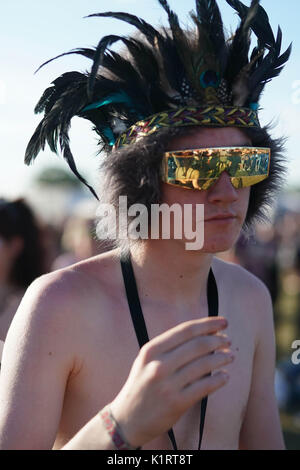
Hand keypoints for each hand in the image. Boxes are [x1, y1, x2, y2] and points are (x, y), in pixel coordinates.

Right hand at [109, 316, 232, 447]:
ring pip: (204, 365)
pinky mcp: (177, 403)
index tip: (224, 322)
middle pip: (198, 345)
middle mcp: (159, 365)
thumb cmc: (142, 385)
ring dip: (222, 358)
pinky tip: (225, 377)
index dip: (208, 324)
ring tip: (230, 357)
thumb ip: (170, 347)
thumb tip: (204, 333)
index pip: (185, 330)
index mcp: (151, 350)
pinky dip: (219, 380)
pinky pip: (205, 387)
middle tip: (228, 341)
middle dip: (218, 341)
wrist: (127, 419)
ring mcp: (168, 384)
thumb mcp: (148, 360)